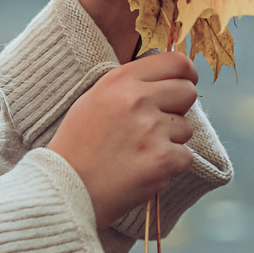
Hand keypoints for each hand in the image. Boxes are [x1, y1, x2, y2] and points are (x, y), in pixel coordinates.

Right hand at [48, 50, 197, 228]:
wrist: (66, 190)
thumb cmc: (77, 148)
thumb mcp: (93, 100)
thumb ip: (128, 86)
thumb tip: (165, 78)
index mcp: (119, 81)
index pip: (175, 62)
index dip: (186, 73)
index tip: (187, 81)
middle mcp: (137, 99)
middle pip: (187, 92)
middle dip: (179, 108)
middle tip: (158, 125)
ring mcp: (151, 130)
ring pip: (186, 128)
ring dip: (170, 141)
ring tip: (139, 153)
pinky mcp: (163, 160)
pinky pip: (185, 157)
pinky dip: (170, 166)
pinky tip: (144, 170)